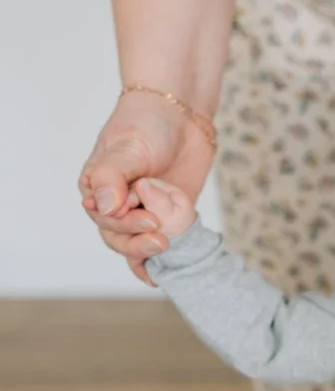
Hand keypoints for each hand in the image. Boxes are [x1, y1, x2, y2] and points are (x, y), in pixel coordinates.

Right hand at [78, 91, 215, 284]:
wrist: (180, 114)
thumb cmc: (146, 125)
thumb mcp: (127, 147)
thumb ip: (113, 177)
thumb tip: (104, 208)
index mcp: (97, 188)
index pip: (103, 218)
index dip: (124, 225)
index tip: (148, 218)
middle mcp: (116, 204)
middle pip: (118, 237)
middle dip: (138, 241)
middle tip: (162, 238)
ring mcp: (142, 210)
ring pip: (137, 244)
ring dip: (150, 251)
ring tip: (167, 246)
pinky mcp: (167, 215)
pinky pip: (159, 243)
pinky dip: (161, 260)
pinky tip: (164, 275)